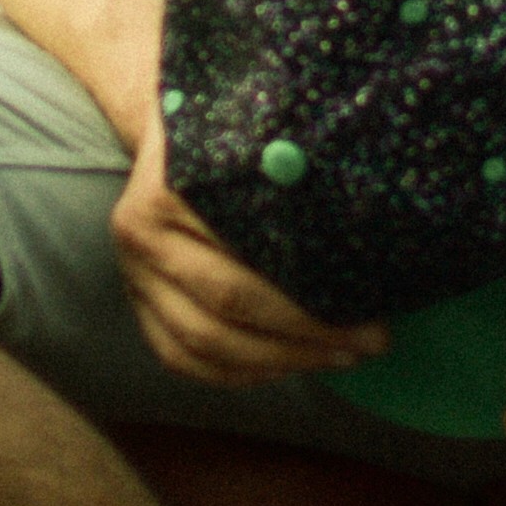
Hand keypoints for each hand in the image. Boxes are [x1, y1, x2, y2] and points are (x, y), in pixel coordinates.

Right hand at [110, 139, 390, 389]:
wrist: (170, 137)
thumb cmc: (231, 132)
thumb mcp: (259, 132)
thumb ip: (294, 168)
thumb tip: (371, 213)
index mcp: (167, 192)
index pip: (241, 266)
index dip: (308, 302)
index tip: (371, 309)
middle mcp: (140, 238)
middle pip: (226, 308)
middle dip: (306, 336)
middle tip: (370, 341)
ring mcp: (133, 276)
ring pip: (203, 344)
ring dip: (278, 362)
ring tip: (340, 357)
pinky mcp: (138, 305)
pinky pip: (182, 357)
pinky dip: (236, 374)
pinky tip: (287, 367)